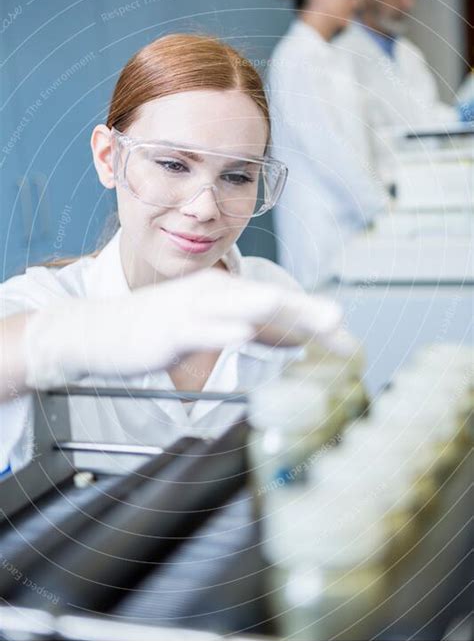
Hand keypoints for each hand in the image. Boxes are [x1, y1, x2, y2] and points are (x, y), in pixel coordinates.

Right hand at [23, 268, 344, 388]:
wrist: (104, 332)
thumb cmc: (161, 328)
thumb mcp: (212, 328)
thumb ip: (252, 330)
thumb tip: (296, 339)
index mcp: (228, 293)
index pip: (280, 308)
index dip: (314, 325)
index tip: (347, 347)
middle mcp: (214, 294)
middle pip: (266, 301)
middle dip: (304, 313)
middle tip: (338, 322)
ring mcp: (190, 310)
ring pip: (233, 306)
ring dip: (264, 308)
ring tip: (289, 308)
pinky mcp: (168, 330)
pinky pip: (197, 329)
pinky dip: (219, 329)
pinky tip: (239, 332)